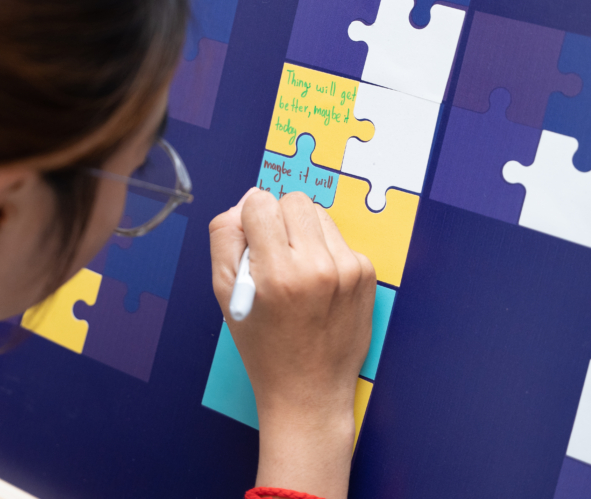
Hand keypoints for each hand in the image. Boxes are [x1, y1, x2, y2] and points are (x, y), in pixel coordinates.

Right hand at [210, 188, 376, 498]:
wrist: (309, 391)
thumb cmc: (262, 345)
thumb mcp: (224, 294)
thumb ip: (225, 238)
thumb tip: (247, 200)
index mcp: (276, 273)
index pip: (260, 203)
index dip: (251, 219)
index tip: (252, 241)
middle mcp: (316, 267)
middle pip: (293, 201)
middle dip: (279, 219)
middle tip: (274, 253)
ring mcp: (346, 269)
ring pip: (319, 214)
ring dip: (304, 232)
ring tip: (296, 268)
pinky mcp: (366, 274)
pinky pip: (339, 238)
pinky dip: (325, 251)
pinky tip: (317, 283)